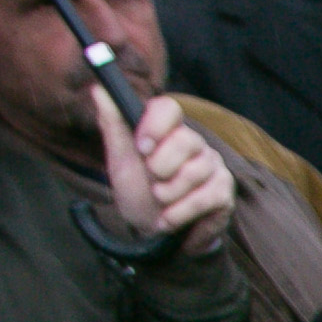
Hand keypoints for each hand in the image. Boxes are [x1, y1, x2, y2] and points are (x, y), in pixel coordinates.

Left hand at [90, 86, 233, 254]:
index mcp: (167, 130)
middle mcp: (194, 143)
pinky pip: (204, 198)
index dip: (155, 125)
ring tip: (160, 203)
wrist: (153, 233)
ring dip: (168, 195)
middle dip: (160, 168)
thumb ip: (113, 125)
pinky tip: (169, 219)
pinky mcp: (224, 191)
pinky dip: (179, 213)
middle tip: (153, 183)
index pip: (168, 108)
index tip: (142, 147)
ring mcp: (212, 166)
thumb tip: (98, 89)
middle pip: (185, 140)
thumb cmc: (138, 192)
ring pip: (194, 172)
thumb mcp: (120, 162)